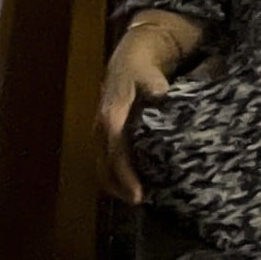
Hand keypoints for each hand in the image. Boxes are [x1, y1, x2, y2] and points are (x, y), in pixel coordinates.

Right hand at [96, 13, 202, 203]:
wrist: (129, 57)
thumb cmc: (140, 67)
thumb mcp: (148, 72)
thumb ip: (153, 85)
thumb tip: (158, 96)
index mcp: (111, 115)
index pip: (115, 150)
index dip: (125, 173)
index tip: (138, 192)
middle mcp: (102, 127)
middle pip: (104, 164)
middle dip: (120, 185)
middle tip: (140, 202)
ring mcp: (102, 132)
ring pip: (102, 165)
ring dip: (117, 184)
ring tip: (137, 198)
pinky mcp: (107, 134)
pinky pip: (107, 159)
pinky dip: (117, 176)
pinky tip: (132, 185)